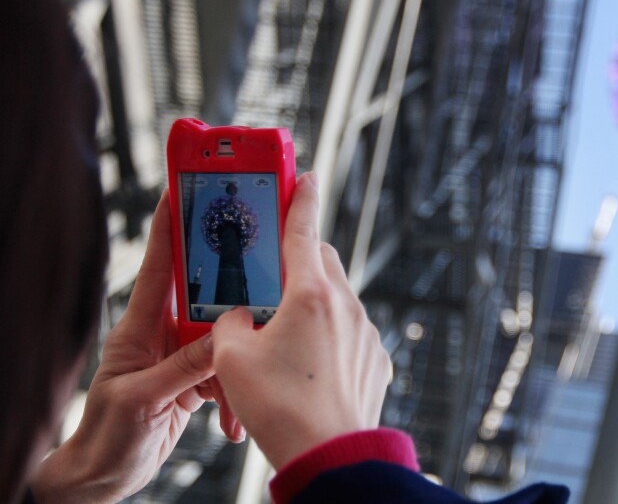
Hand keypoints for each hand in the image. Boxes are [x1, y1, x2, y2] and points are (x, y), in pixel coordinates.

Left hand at [31, 191, 243, 503]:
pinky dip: (234, 392)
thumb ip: (183, 368)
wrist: (105, 475)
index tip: (184, 189)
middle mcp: (162, 334)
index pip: (158, 266)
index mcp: (139, 328)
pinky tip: (233, 419)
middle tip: (259, 269)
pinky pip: (225, 371)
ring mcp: (179, 355)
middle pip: (204, 295)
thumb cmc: (108, 435)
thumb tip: (224, 339)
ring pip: (223, 337)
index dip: (169, 226)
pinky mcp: (193, 378)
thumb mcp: (142, 399)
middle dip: (232, 286)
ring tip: (241, 389)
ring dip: (237, 362)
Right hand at [212, 172, 392, 468]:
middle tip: (275, 272)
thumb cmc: (280, 408)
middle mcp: (346, 305)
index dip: (301, 198)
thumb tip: (239, 318)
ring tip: (285, 335)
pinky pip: (351, 331)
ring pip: (338, 297)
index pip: (304, 229)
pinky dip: (331, 335)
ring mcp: (365, 332)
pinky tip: (310, 364)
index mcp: (310, 294)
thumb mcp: (232, 359)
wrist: (328, 455)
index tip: (306, 175)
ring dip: (314, 302)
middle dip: (301, 258)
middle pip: (323, 261)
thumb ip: (230, 323)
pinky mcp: (376, 358)